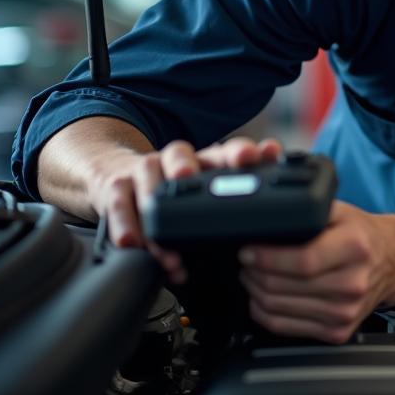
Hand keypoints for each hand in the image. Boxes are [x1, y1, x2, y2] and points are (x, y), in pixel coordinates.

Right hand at [92, 135, 282, 280]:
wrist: (117, 179)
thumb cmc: (175, 196)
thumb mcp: (208, 202)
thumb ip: (236, 212)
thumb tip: (278, 234)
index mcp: (208, 163)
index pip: (228, 152)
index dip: (245, 153)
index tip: (261, 154)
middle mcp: (178, 162)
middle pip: (183, 153)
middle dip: (189, 163)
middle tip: (189, 177)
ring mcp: (146, 171)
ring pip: (149, 173)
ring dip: (155, 199)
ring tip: (165, 230)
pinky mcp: (118, 188)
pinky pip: (120, 203)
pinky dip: (126, 225)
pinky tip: (133, 242)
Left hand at [239, 202, 394, 343]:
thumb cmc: (363, 235)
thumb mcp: (340, 210)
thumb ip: (308, 212)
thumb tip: (267, 219)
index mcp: (355, 248)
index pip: (302, 261)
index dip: (267, 258)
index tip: (248, 251)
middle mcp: (353, 283)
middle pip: (284, 287)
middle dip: (254, 273)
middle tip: (246, 261)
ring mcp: (345, 312)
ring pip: (278, 309)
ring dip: (255, 291)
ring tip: (253, 275)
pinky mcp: (338, 331)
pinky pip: (284, 327)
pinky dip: (264, 312)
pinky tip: (263, 297)